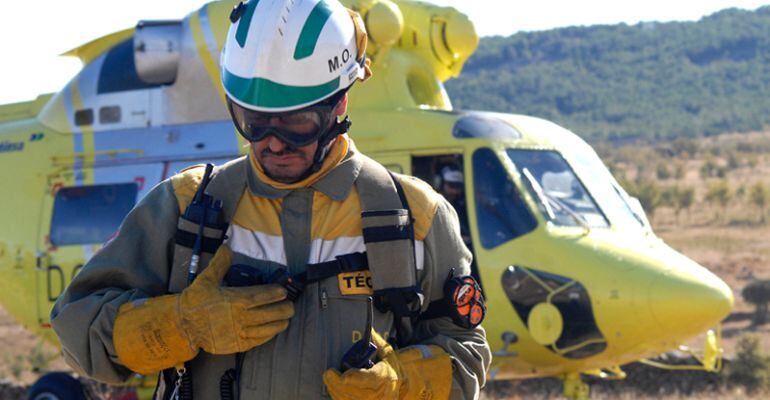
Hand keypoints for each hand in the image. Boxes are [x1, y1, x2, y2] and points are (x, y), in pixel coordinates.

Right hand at [114, 246, 293, 373]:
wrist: (184, 325)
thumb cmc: (196, 301)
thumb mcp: (206, 279)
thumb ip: (220, 263)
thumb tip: (227, 247)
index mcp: (235, 300)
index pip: (262, 296)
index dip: (275, 293)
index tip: (283, 291)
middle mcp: (240, 317)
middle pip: (270, 314)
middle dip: (284, 309)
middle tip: (290, 305)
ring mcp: (239, 333)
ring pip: (267, 328)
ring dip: (280, 323)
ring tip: (286, 319)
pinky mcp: (237, 345)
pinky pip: (258, 340)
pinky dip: (268, 335)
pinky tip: (273, 330)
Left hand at [322, 330, 452, 399]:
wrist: (402, 388)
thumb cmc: (392, 369)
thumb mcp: (388, 353)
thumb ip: (377, 342)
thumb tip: (369, 329)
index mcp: (384, 377)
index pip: (366, 379)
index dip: (352, 378)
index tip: (341, 374)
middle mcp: (379, 394)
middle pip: (352, 391)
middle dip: (336, 383)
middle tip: (328, 374)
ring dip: (335, 390)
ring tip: (329, 380)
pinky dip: (339, 397)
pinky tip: (334, 389)